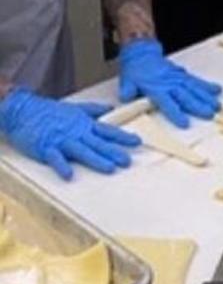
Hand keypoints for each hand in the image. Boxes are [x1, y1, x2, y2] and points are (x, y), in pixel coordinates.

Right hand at [0, 89, 140, 180]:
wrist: (24, 110)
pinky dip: (62, 166)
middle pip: (98, 143)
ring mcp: (62, 140)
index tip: (137, 142)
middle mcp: (76, 133)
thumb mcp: (75, 108)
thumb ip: (93, 110)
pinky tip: (69, 175)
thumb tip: (110, 109)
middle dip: (113, 152)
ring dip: (96, 160)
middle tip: (127, 160)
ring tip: (109, 168)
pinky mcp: (46, 148)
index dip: (122, 136)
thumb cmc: (49, 111)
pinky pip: (55, 158)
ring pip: (82, 151)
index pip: (107, 131)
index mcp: (84, 124)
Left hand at [119, 38, 221, 128]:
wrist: (141, 52)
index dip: (176, 113)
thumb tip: (126, 97)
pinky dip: (207, 85)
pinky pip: (196, 80)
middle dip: (198, 106)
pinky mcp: (182, 74)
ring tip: (216, 106)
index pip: (167, 102)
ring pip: (194, 88)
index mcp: (156, 87)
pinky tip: (217, 90)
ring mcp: (178, 77)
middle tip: (210, 114)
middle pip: (186, 96)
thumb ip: (128, 91)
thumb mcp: (126, 81)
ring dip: (206, 97)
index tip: (185, 123)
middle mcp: (170, 83)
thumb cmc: (135, 70)